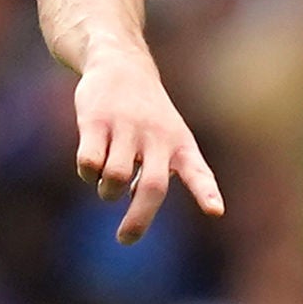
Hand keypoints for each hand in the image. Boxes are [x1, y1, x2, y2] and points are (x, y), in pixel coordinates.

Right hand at [73, 54, 225, 243]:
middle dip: (139, 219)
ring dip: (107, 192)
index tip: (215, 210)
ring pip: (114, 178)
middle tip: (126, 239)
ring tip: (107, 186)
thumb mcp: (168, 138)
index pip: (198, 172)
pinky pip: (89, 162)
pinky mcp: (96, 121)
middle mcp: (157, 138)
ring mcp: (126, 128)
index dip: (206, 192)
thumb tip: (133, 200)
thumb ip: (158, 171)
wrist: (121, 65)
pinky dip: (87, 174)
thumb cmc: (148, 113)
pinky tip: (90, 168)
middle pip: (152, 187)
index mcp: (181, 145)